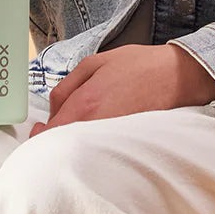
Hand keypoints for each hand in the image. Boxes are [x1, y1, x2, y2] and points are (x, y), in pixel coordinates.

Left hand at [27, 44, 214, 136]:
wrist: (176, 76)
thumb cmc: (137, 66)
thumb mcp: (95, 62)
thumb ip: (67, 86)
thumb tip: (52, 111)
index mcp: (85, 103)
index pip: (51, 133)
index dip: (39, 136)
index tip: (38, 131)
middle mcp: (96, 125)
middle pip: (63, 146)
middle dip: (54, 141)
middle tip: (54, 132)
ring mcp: (111, 138)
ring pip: (81, 150)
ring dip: (73, 144)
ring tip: (77, 131)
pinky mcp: (124, 145)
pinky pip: (100, 151)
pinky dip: (92, 146)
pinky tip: (96, 135)